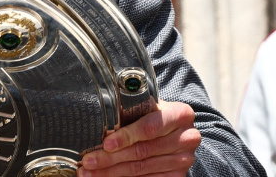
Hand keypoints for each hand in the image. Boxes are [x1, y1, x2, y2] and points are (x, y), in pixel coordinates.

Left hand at [78, 100, 199, 176]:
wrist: (172, 129)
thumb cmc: (152, 114)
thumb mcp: (145, 106)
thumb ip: (130, 110)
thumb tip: (96, 119)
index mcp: (180, 114)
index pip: (150, 127)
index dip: (126, 136)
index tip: (106, 144)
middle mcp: (187, 137)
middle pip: (142, 151)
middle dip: (110, 158)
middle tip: (88, 161)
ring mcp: (183, 159)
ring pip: (140, 168)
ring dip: (111, 172)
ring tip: (89, 172)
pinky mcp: (177, 175)